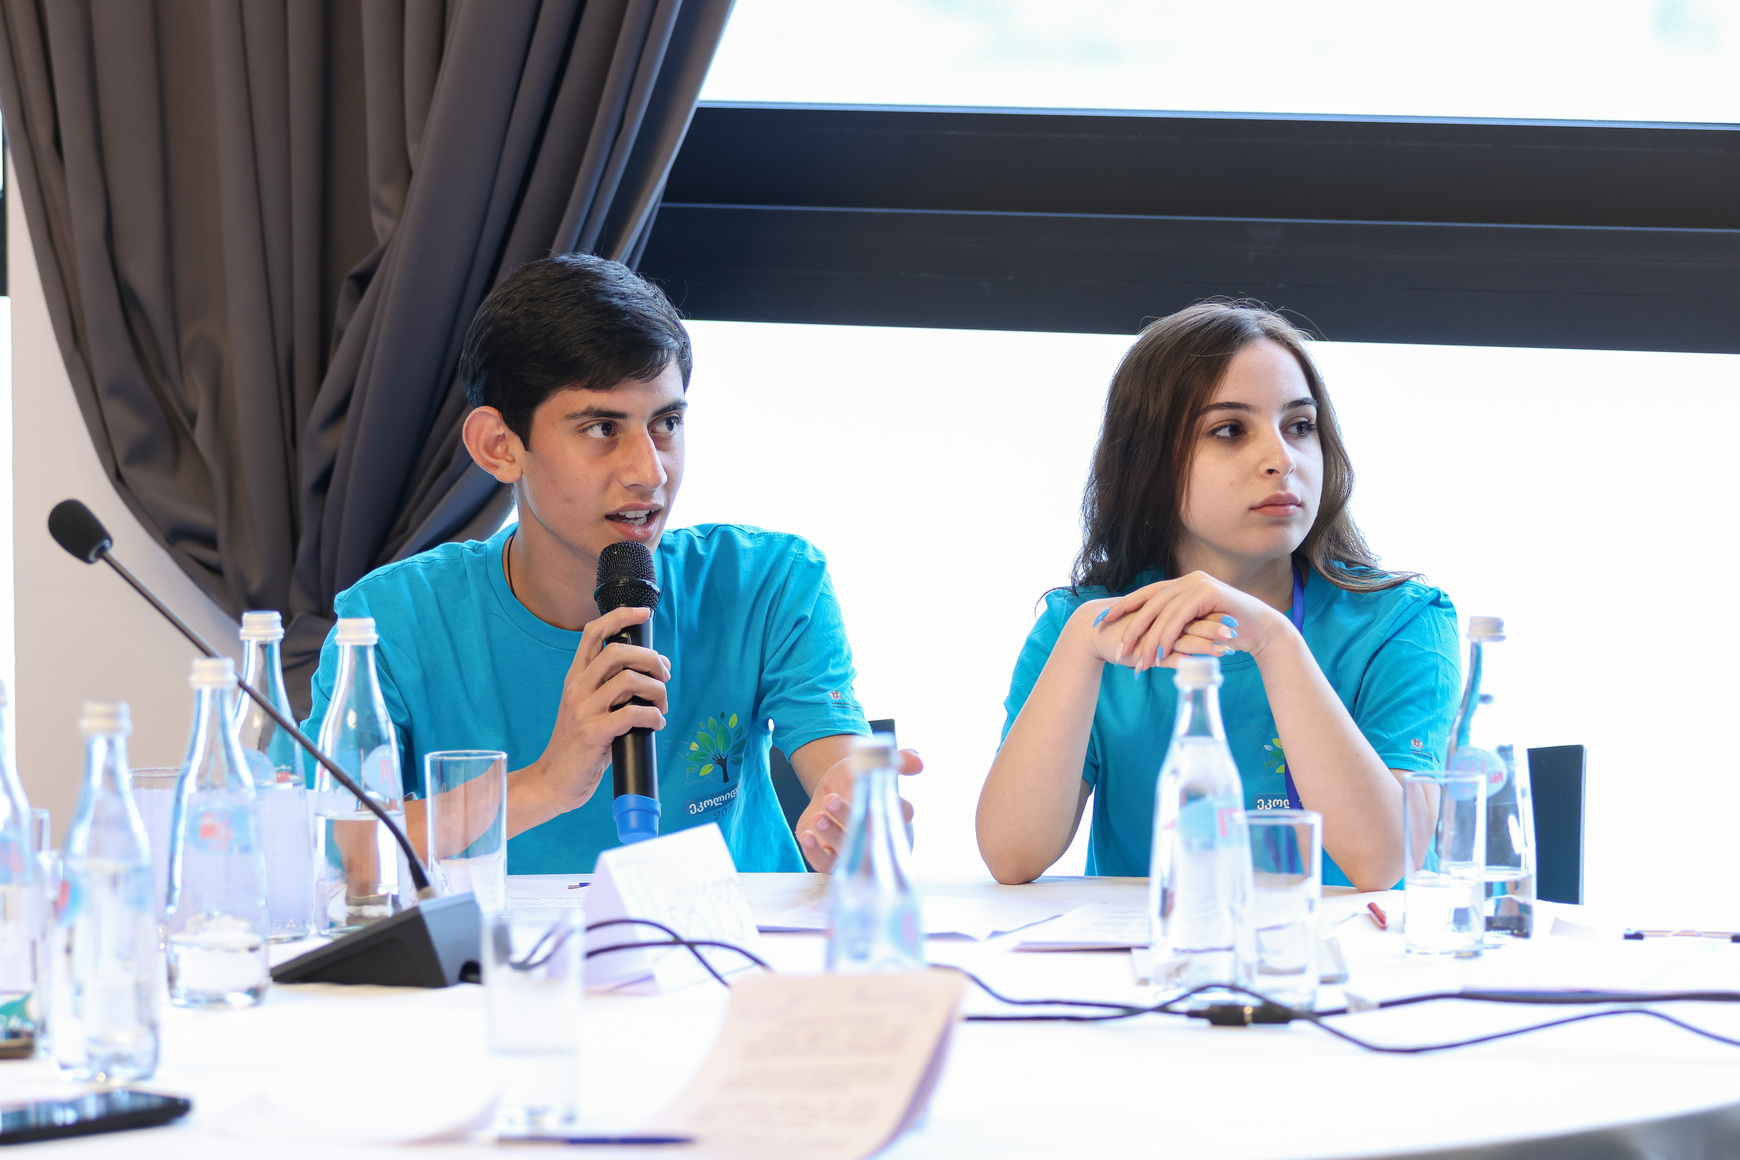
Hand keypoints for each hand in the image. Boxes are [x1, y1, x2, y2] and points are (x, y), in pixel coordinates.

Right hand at [528, 606, 670, 813]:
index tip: (643, 613)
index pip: (593, 633)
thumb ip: (614, 689)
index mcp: (575, 678)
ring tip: (661, 706)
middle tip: (663, 675)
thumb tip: (655, 671)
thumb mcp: (590, 709)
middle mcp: (577, 689)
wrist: (554, 781)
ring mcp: (583, 710)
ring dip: (657, 691)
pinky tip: (655, 724)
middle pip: (618, 651)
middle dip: (650, 659)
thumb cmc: (581, 746)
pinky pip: (632, 714)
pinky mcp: (593, 733)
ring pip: (630, 680)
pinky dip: (653, 717)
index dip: (620, 616)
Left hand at [797, 748, 922, 872]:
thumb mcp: (876, 765)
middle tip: (830, 799)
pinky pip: (826, 864)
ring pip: (848, 852)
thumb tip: (917, 761)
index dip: (892, 806)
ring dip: (832, 834)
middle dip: (850, 817)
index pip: (901, 814)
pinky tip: (807, 835)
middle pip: (870, 834)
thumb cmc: (860, 780)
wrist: (833, 789)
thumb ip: (900, 761)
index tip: (878, 792)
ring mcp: (856, 853)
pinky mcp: (833, 860)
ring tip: (818, 816)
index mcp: (897, 817)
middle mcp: (879, 839)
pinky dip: (815, 852)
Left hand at [1086, 572, 1290, 671]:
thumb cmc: (1227, 632)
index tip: (1102, 621)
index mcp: (1180, 585)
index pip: (1146, 595)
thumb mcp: (1194, 628)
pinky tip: (1159, 654)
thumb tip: (1147, 640)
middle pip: (1149, 604)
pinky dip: (1167, 637)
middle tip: (1118, 651)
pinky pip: (1179, 617)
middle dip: (1131, 628)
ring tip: (1140, 663)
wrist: (1262, 631)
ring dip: (1149, 641)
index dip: (1122, 607)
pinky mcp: (1207, 593)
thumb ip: (1174, 626)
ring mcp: (1197, 584)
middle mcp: (1186, 580)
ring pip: (1162, 613)